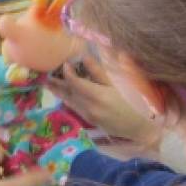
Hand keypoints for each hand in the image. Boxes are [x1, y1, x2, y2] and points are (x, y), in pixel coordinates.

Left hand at [46, 58, 160, 148]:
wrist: (139, 128)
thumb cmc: (133, 104)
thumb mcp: (118, 85)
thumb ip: (99, 72)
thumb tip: (85, 57)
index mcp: (98, 96)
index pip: (76, 83)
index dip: (68, 73)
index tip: (64, 64)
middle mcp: (89, 107)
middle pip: (69, 93)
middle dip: (58, 83)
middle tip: (46, 74)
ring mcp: (88, 116)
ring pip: (69, 101)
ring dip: (59, 92)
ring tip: (48, 84)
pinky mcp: (90, 121)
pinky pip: (75, 108)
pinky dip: (67, 100)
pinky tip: (62, 96)